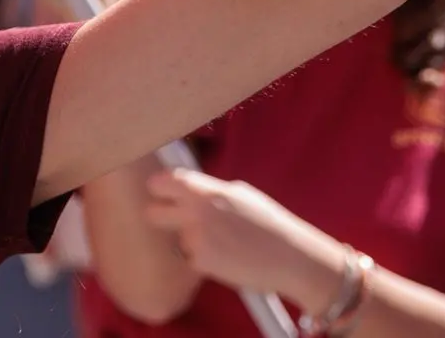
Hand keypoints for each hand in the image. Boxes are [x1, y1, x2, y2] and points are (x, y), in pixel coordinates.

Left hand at [143, 169, 349, 306]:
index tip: (161, 194)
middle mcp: (195, 211)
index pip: (161, 182)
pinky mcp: (200, 262)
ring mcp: (195, 238)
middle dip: (161, 217)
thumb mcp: (240, 195)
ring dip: (191, 242)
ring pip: (177, 239)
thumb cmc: (270, 224)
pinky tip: (226, 259)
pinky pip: (192, 259)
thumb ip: (209, 190)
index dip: (159, 189)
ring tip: (221, 245)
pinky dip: (204, 261)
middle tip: (175, 222)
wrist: (291, 258)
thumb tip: (187, 188)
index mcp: (206, 190)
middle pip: (153, 213)